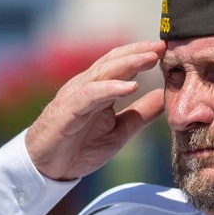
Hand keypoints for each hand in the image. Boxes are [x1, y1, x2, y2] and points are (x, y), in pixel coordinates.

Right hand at [25, 40, 165, 180]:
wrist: (47, 168)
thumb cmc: (79, 148)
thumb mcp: (118, 132)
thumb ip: (139, 115)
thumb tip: (164, 99)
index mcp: (99, 90)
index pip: (121, 65)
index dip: (142, 55)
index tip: (165, 50)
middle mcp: (87, 87)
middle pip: (114, 61)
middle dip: (138, 52)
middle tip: (161, 46)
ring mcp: (76, 96)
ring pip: (103, 72)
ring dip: (129, 63)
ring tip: (151, 58)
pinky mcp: (67, 110)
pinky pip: (90, 95)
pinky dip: (110, 88)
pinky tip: (130, 86)